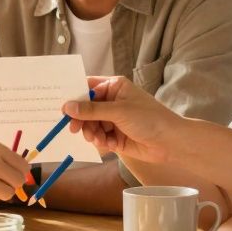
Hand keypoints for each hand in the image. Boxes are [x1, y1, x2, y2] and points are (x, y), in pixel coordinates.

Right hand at [63, 76, 180, 163]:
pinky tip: (108, 144)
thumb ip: (92, 110)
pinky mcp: (115, 136)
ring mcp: (113, 119)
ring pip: (90, 124)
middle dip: (80, 119)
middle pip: (86, 108)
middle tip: (73, 128)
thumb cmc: (149, 118)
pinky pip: (99, 137)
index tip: (61, 106)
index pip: (88, 87)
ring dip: (90, 132)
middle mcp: (112, 101)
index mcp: (115, 87)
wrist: (170, 142)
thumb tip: (67, 107)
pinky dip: (100, 141)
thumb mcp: (119, 111)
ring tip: (97, 138)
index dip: (74, 95)